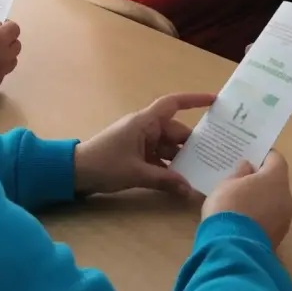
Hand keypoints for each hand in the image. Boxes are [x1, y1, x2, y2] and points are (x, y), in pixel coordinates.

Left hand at [74, 92, 215, 196]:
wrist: (75, 173)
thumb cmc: (105, 165)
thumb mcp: (137, 173)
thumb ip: (165, 180)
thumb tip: (189, 190)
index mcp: (144, 122)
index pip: (173, 104)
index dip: (194, 100)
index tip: (215, 100)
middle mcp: (145, 128)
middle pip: (175, 132)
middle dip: (193, 144)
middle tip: (216, 155)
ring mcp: (140, 141)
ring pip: (168, 148)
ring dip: (181, 159)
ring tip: (202, 171)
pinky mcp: (136, 155)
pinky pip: (159, 158)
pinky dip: (169, 168)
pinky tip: (181, 181)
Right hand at [202, 150, 291, 248]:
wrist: (233, 248)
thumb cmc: (229, 207)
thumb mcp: (227, 184)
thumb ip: (239, 173)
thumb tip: (248, 168)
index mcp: (276, 178)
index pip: (276, 159)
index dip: (263, 156)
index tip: (250, 157)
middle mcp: (286, 196)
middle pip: (276, 182)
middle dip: (262, 180)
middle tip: (242, 179)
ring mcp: (285, 219)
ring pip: (274, 202)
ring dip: (262, 200)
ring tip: (241, 202)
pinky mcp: (279, 236)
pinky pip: (270, 218)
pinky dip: (260, 216)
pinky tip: (244, 219)